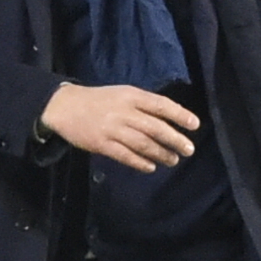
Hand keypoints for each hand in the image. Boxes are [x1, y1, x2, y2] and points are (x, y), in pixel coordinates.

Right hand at [39, 83, 199, 172]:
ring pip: (143, 144)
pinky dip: (141, 163)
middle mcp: (124, 112)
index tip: (195, 124)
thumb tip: (169, 120)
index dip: (179, 115)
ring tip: (173, 160)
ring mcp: (113, 129)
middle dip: (174, 139)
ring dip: (161, 153)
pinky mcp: (102, 145)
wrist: (65, 107)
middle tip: (189, 149)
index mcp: (131, 96)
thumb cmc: (99, 100)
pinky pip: (126, 156)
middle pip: (155, 127)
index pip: (161, 105)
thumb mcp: (122, 94)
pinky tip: (151, 167)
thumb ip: (143, 105)